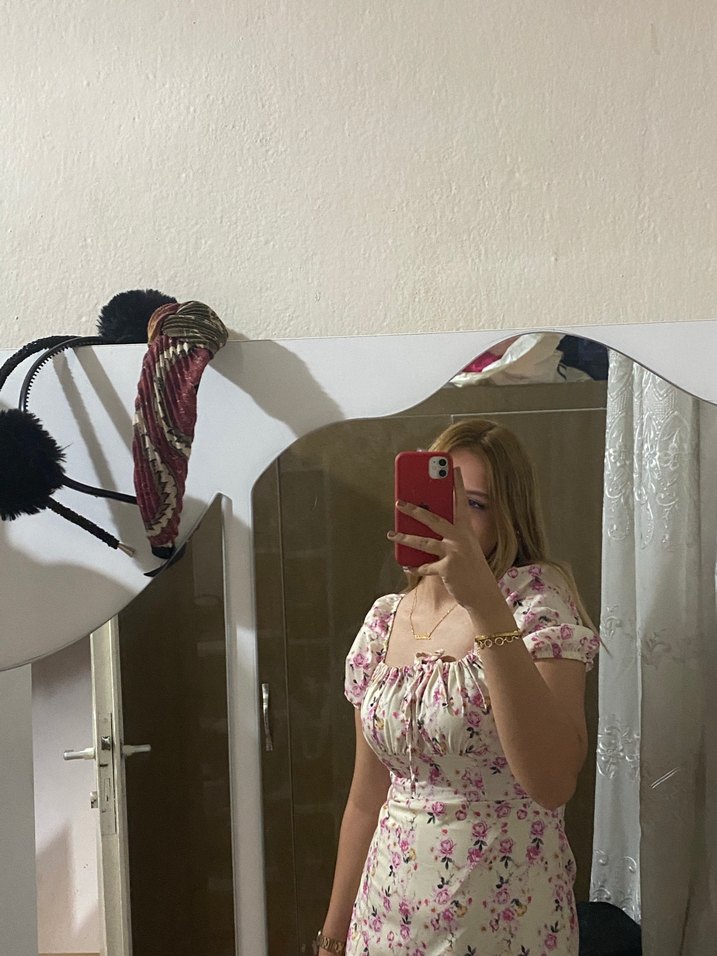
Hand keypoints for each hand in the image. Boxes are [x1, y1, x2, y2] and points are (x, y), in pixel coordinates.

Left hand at [389, 466, 491, 610]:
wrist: (483, 594)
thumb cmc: (472, 570)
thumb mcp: (466, 548)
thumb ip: (450, 537)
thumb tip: (424, 528)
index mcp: (466, 531)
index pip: (461, 503)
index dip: (457, 485)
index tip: (453, 468)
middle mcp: (460, 539)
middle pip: (434, 519)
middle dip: (414, 510)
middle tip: (398, 502)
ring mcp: (454, 553)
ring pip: (424, 542)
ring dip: (405, 538)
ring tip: (391, 534)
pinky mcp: (447, 569)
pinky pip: (425, 566)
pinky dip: (415, 567)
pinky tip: (407, 565)